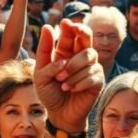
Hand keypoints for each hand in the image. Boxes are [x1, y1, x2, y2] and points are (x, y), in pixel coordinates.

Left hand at [34, 19, 102, 133]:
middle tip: (75, 30)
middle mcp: (80, 57)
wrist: (59, 114)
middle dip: (82, 31)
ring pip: (89, 55)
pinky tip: (70, 89)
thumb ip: (44, 52)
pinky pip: (93, 74)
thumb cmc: (49, 93)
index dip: (71, 27)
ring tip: (61, 80)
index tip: (65, 23)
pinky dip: (79, 82)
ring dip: (74, 67)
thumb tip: (49, 27)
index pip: (71, 34)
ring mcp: (91, 68)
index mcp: (65, 53)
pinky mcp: (98, 81)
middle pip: (87, 37)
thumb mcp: (40, 73)